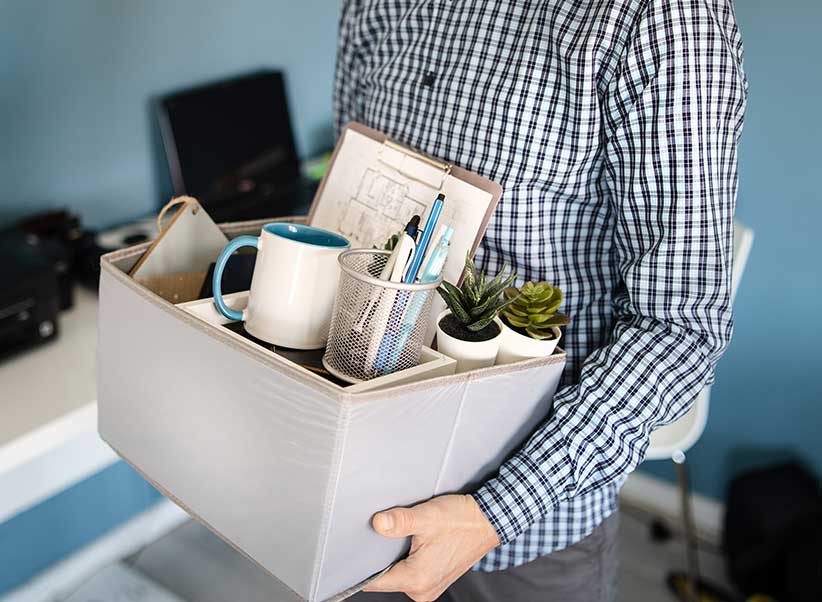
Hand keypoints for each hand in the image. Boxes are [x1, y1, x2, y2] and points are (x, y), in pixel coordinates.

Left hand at [363, 494, 499, 600]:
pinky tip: (412, 543)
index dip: (360, 567)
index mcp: (417, 579)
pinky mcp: (435, 580)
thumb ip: (399, 521)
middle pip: (385, 579)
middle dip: (379, 559)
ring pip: (398, 576)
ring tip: (402, 537)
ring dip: (394, 559)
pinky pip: (410, 574)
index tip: (353, 551)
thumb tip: (377, 523)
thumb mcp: (427, 517)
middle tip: (380, 536)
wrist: (488, 522)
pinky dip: (407, 560)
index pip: (374, 582)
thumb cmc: (462, 521)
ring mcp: (430, 587)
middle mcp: (422, 590)